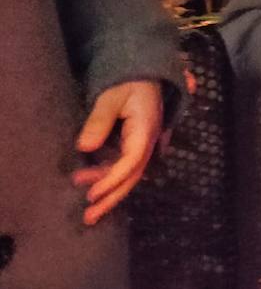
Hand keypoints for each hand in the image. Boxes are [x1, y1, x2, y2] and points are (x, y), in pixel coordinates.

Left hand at [72, 80, 163, 225]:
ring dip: (109, 190)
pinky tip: (93, 184)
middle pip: (133, 176)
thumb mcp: (111, 95)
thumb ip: (99, 120)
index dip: (111, 180)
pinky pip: (125, 166)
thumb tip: (84, 147)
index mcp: (146, 130)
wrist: (145, 72)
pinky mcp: (136, 143)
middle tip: (89, 217)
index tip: (91, 194)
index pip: (131, 162)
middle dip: (112, 198)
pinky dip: (110, 178)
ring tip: (86, 204)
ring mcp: (144, 143)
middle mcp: (149, 140)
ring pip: (129, 174)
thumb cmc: (129, 80)